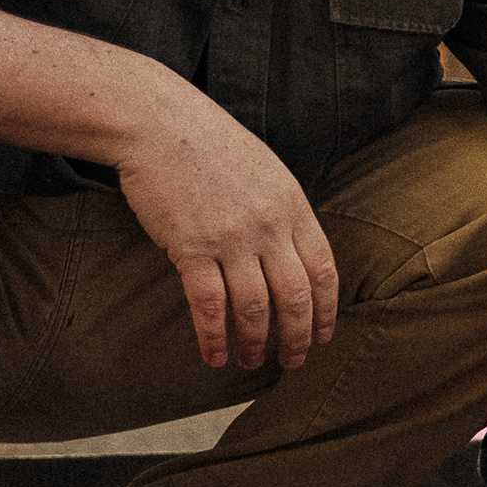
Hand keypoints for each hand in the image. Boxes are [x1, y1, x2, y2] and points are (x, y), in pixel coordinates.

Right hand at [110, 92, 339, 371]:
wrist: (160, 124)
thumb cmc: (210, 146)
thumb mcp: (266, 173)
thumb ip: (284, 213)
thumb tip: (294, 255)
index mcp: (293, 207)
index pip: (324, 270)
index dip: (326, 309)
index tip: (324, 335)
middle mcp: (269, 225)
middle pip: (295, 295)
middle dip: (299, 336)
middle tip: (294, 361)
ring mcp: (231, 237)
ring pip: (255, 306)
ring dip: (255, 342)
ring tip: (252, 363)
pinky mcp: (191, 246)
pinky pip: (209, 304)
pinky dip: (214, 336)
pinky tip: (215, 356)